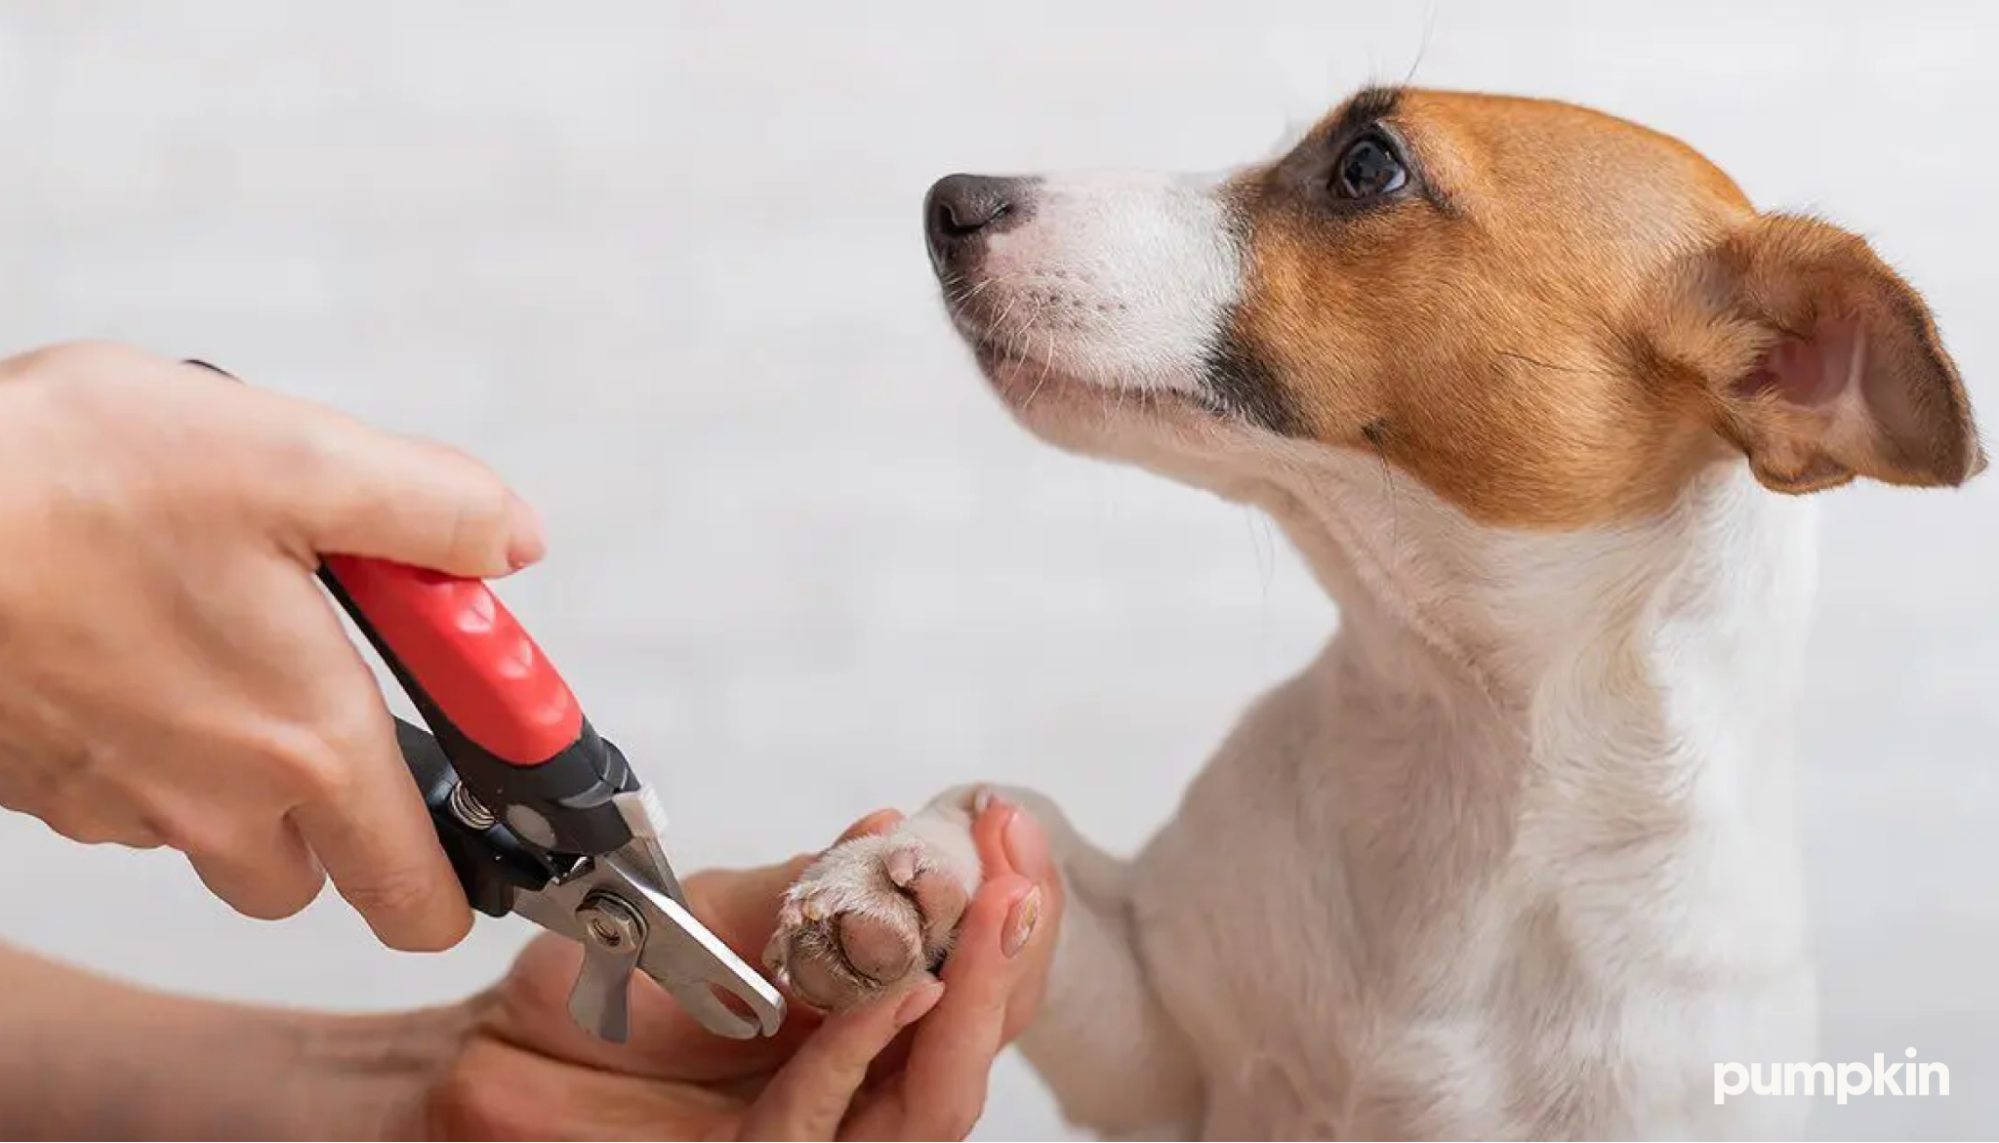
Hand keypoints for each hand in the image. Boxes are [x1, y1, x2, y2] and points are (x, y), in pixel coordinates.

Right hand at [0, 341, 545, 950]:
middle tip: (341, 688)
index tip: (488, 814)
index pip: (416, 895)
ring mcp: (116, 802)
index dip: (465, 878)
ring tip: (226, 630)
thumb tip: (510, 542)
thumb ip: (434, 509)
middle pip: (319, 872)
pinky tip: (138, 636)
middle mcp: (213, 801)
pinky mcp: (40, 780)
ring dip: (245, 762)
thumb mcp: (298, 458)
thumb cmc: (73, 484)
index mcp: (306, 742)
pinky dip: (156, 738)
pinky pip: (129, 795)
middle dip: (350, 804)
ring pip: (216, 834)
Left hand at [413, 803, 1063, 1140]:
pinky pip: (826, 1124)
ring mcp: (816, 1132)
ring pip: (933, 1103)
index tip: (1006, 822)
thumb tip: (895, 830)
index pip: (972, 972)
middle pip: (976, 1042)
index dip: (1007, 903)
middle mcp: (858, 1076)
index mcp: (864, 1007)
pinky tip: (900, 986)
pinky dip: (863, 1047)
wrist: (488, 1051)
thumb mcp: (712, 912)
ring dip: (974, 1006)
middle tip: (1018, 873)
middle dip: (1011, 954)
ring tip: (991, 914)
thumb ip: (805, 889)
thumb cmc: (600, 985)